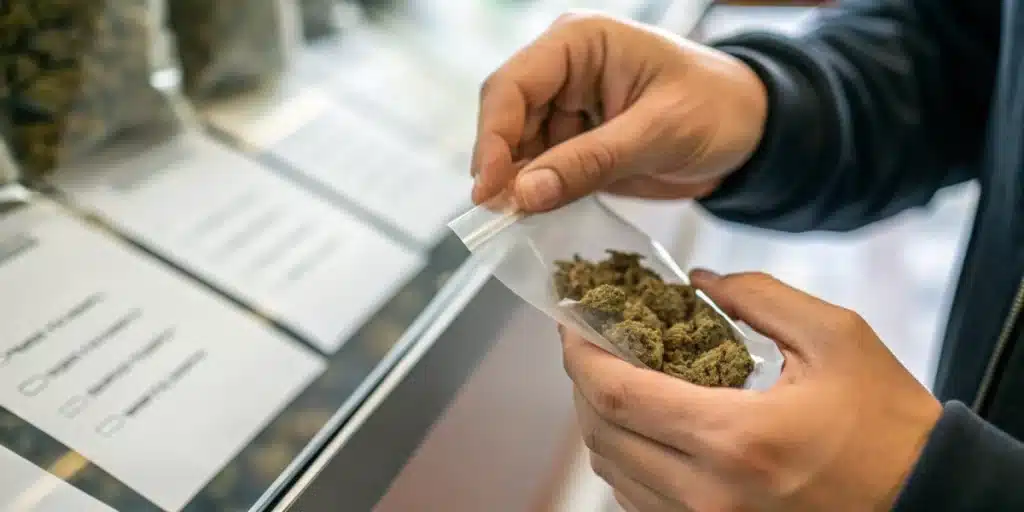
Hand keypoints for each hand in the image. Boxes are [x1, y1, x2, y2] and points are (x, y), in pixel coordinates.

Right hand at [471, 11, 766, 211]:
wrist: (752, 132)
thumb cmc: (718, 108)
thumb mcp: (659, 133)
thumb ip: (590, 162)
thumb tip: (524, 193)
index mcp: (580, 43)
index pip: (513, 86)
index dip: (493, 137)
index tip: (489, 188)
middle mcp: (563, 70)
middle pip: (506, 118)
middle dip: (501, 165)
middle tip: (501, 213)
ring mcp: (567, 108)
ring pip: (518, 149)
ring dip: (517, 185)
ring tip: (518, 220)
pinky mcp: (576, 142)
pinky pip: (542, 169)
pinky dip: (538, 194)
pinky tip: (537, 216)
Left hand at [562, 270, 941, 511]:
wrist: (927, 500)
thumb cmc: (887, 422)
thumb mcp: (837, 338)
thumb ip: (760, 297)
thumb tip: (697, 282)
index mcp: (735, 439)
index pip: (620, 397)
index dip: (582, 357)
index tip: (572, 324)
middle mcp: (708, 494)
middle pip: (604, 438)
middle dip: (585, 385)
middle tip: (591, 344)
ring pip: (615, 475)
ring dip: (603, 423)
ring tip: (615, 378)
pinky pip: (641, 501)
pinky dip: (628, 461)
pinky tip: (646, 427)